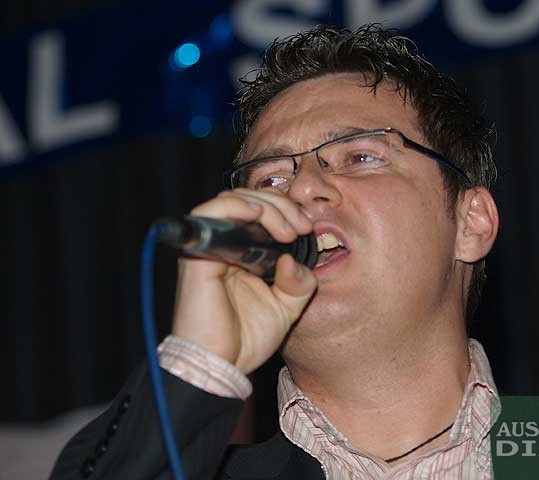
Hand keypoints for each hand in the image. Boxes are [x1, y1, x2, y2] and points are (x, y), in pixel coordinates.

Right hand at [171, 188, 317, 373]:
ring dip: (264, 206)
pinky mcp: (198, 256)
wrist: (223, 366)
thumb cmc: (247, 339)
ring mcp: (210, 249)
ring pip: (231, 200)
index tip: (308, 228)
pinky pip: (208, 215)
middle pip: (248, 200)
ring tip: (288, 229)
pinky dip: (234, 207)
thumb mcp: (287, 308)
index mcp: (244, 254)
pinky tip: (258, 215)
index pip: (260, 211)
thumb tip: (293, 260)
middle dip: (281, 206)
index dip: (285, 210)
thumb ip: (300, 282)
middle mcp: (225, 246)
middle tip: (301, 227)